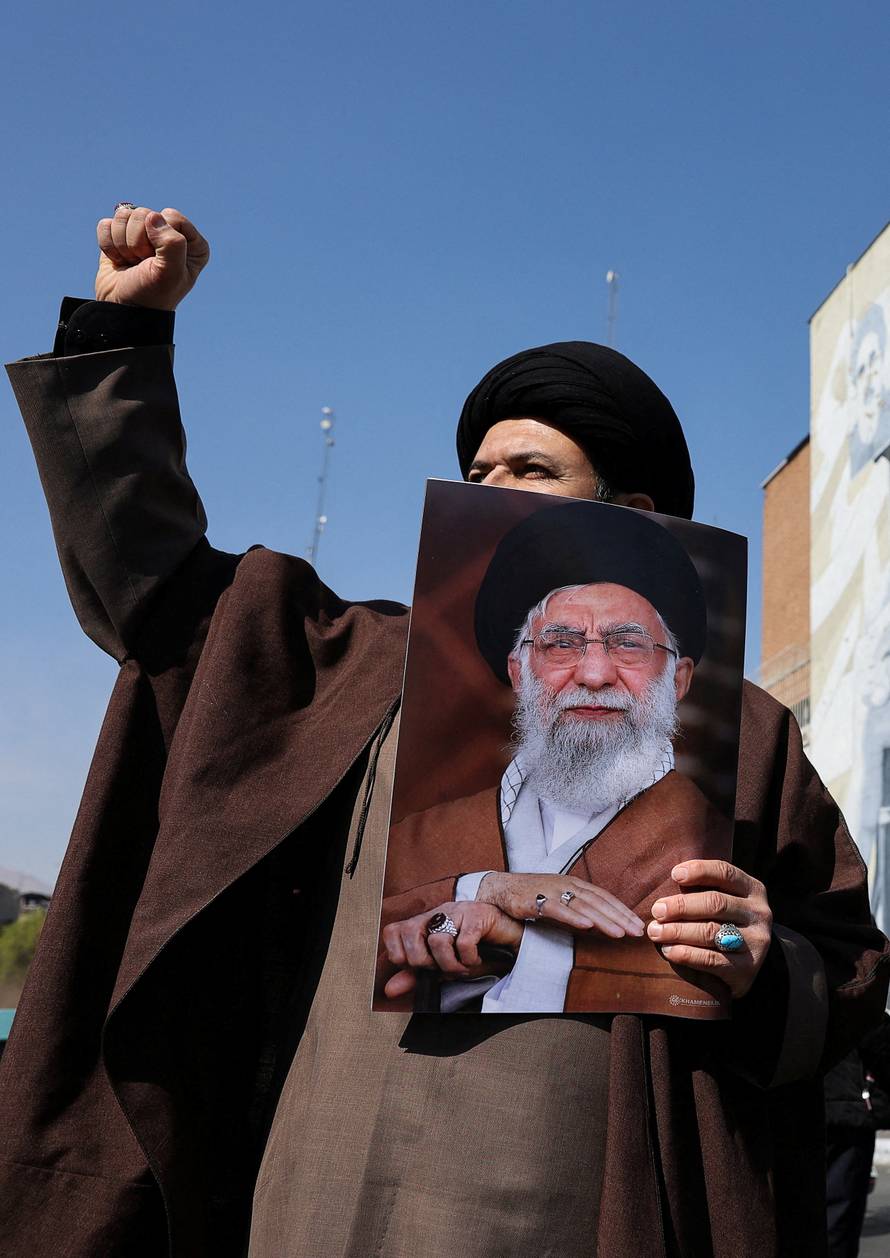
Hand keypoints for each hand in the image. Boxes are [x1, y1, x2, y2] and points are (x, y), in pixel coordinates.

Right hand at [95, 205, 209, 309]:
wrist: (123, 311)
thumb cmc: (152, 295)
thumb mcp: (170, 273)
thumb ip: (172, 243)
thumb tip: (152, 217)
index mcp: (191, 244)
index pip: (172, 217)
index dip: (160, 238)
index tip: (158, 261)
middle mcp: (168, 234)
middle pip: (146, 214)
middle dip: (139, 242)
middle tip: (143, 264)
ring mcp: (143, 234)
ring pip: (125, 216)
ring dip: (123, 244)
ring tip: (131, 263)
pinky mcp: (119, 236)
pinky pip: (107, 224)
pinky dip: (108, 245)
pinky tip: (118, 260)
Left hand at [382, 900, 523, 999]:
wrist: (511, 940)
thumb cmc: (476, 951)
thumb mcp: (442, 967)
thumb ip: (415, 975)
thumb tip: (389, 990)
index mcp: (424, 922)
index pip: (392, 932)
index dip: (401, 955)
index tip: (421, 966)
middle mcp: (438, 913)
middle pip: (411, 935)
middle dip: (426, 962)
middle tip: (443, 967)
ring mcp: (457, 911)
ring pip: (438, 941)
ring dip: (451, 965)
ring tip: (462, 967)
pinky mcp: (477, 915)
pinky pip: (463, 942)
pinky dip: (469, 959)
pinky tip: (476, 959)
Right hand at [477, 871, 643, 937]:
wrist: (501, 888)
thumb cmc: (532, 894)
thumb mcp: (559, 899)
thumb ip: (578, 908)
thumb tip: (600, 923)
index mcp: (574, 883)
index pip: (604, 896)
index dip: (622, 910)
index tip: (637, 924)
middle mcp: (566, 884)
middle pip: (598, 901)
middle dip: (619, 917)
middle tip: (637, 931)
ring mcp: (552, 891)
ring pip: (582, 905)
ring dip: (602, 920)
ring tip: (619, 933)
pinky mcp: (536, 900)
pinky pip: (558, 909)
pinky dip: (573, 917)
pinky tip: (587, 925)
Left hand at [646, 859, 772, 998]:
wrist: (749, 964)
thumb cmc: (724, 922)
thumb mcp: (723, 900)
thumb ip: (702, 889)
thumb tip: (667, 884)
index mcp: (752, 889)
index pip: (725, 873)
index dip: (699, 871)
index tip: (674, 874)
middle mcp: (759, 913)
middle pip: (715, 903)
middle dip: (681, 906)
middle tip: (657, 911)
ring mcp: (756, 942)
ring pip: (710, 932)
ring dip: (677, 931)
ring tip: (655, 932)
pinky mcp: (747, 969)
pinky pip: (711, 959)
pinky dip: (685, 954)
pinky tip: (668, 950)